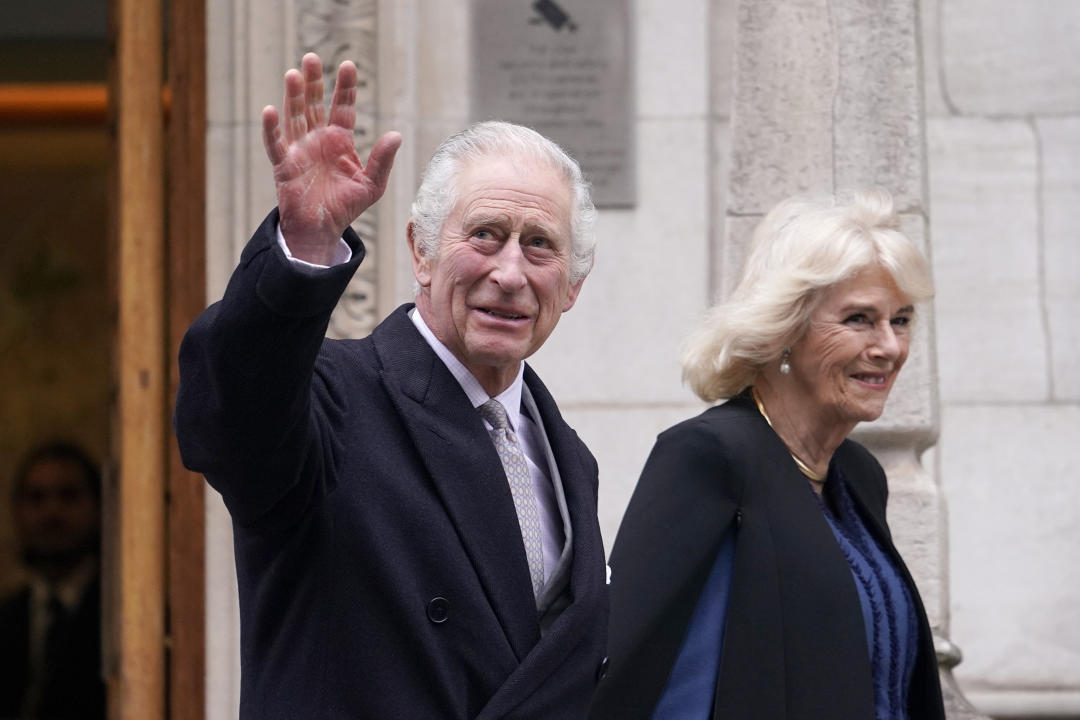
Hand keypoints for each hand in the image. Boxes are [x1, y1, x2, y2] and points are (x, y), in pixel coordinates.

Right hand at [262, 53, 401, 263]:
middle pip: (313, 104)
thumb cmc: (346, 206)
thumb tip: (396, 135)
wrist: (323, 230)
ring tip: (294, 74)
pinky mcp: (284, 165)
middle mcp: (317, 139)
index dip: (345, 87)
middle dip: (313, 82)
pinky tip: (270, 111)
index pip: (342, 107)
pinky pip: (276, 144)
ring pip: (294, 117)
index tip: (348, 65)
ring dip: (293, 97)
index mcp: (339, 140)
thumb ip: (382, 160)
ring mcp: (299, 150)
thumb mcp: (372, 184)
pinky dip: (272, 129)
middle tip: (312, 57)